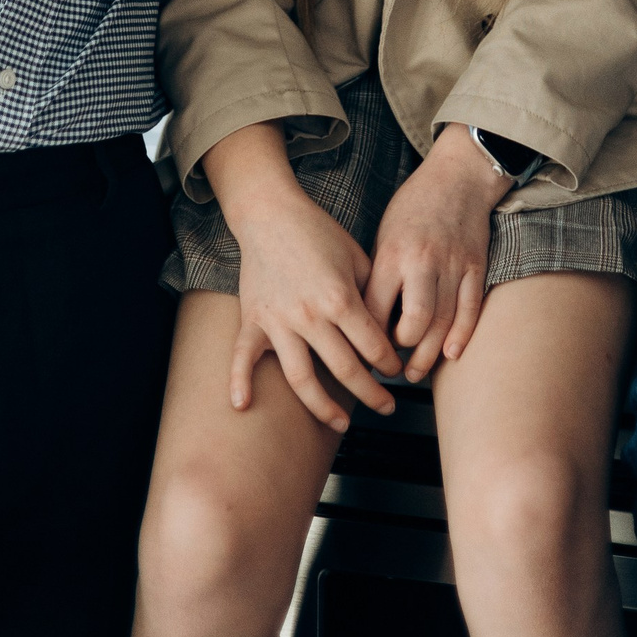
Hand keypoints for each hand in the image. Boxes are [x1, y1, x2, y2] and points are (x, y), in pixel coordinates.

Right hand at [203, 121, 401, 431]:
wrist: (272, 213)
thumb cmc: (319, 233)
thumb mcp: (357, 257)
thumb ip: (372, 295)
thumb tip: (387, 332)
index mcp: (339, 298)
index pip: (373, 346)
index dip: (390, 364)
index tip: (398, 371)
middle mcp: (310, 316)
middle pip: (346, 370)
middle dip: (372, 394)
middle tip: (387, 406)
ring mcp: (278, 321)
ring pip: (302, 379)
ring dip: (324, 408)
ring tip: (342, 424)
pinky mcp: (253, 320)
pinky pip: (243, 357)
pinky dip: (239, 382)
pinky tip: (242, 406)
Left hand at [364, 127, 500, 378]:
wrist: (459, 176)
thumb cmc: (414, 206)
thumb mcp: (384, 233)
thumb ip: (378, 274)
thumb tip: (365, 320)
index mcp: (392, 253)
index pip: (374, 310)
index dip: (366, 339)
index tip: (362, 354)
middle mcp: (422, 261)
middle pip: (413, 324)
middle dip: (400, 353)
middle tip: (392, 366)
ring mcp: (453, 265)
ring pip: (442, 324)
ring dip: (428, 356)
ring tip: (415, 372)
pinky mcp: (476, 267)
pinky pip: (470, 310)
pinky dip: (461, 337)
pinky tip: (450, 355)